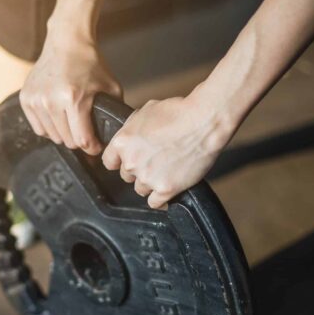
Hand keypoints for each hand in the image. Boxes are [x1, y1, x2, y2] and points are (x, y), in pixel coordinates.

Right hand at [20, 33, 121, 154]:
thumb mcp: (111, 86)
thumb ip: (114, 111)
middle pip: (67, 141)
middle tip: (85, 131)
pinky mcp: (25, 99)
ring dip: (64, 134)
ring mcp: (36, 100)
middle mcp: (51, 101)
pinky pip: (38, 128)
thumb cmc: (90, 63)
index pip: (82, 140)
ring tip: (72, 122)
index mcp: (74, 98)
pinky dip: (49, 128)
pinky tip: (58, 117)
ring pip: (52, 137)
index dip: (92, 148)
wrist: (66, 41)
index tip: (96, 146)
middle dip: (79, 140)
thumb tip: (114, 135)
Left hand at [101, 92, 234, 208]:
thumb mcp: (145, 111)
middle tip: (154, 161)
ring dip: (150, 183)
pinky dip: (160, 198)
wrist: (204, 122)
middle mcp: (131, 162)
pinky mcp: (166, 189)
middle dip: (138, 170)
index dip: (120, 161)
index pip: (109, 162)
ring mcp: (148, 177)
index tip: (127, 161)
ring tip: (164, 172)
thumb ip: (132, 129)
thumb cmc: (178, 112)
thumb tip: (129, 136)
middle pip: (126, 176)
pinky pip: (155, 202)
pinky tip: (166, 190)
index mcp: (122, 142)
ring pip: (140, 190)